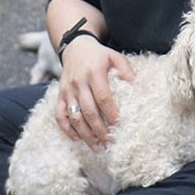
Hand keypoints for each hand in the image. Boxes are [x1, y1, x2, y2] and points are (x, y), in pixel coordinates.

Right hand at [54, 36, 134, 150]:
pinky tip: (77, 138)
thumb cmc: (99, 54)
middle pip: (88, 110)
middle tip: (109, 143)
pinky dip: (66, 129)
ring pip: (74, 116)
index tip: (118, 125)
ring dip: (84, 134)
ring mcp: (67, 90)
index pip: (102, 96)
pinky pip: (59, 115)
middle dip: (99, 129)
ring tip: (96, 147)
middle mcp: (78, 83)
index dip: (110, 112)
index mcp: (94, 73)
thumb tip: (135, 84)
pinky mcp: (59, 95)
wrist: (75, 48)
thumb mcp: (114, 56)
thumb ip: (126, 69)